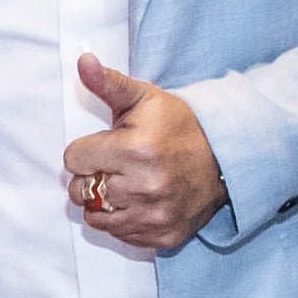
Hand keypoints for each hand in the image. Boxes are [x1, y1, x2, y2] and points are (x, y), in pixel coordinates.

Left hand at [61, 57, 226, 252]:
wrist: (225, 159)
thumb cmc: (177, 126)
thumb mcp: (144, 98)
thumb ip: (108, 83)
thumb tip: (82, 60)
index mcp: (135, 150)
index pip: (73, 159)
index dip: (86, 150)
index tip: (107, 146)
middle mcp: (144, 187)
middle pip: (80, 190)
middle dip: (93, 176)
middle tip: (117, 166)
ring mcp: (154, 216)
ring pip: (95, 217)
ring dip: (103, 201)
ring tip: (126, 183)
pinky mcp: (162, 236)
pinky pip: (118, 235)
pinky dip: (122, 220)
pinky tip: (139, 202)